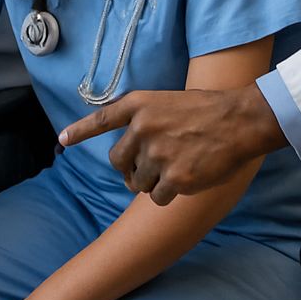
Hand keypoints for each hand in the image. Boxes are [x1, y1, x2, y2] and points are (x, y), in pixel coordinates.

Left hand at [57, 85, 285, 204]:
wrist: (238, 121)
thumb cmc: (206, 111)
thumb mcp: (167, 101)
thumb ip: (144, 121)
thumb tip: (129, 150)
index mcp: (139, 105)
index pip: (102, 120)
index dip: (80, 131)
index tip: (62, 140)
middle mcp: (142, 129)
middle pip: (118, 162)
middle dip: (130, 169)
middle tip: (149, 167)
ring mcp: (156, 154)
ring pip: (138, 182)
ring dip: (152, 181)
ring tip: (175, 167)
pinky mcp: (174, 178)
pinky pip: (157, 197)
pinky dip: (168, 194)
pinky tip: (186, 179)